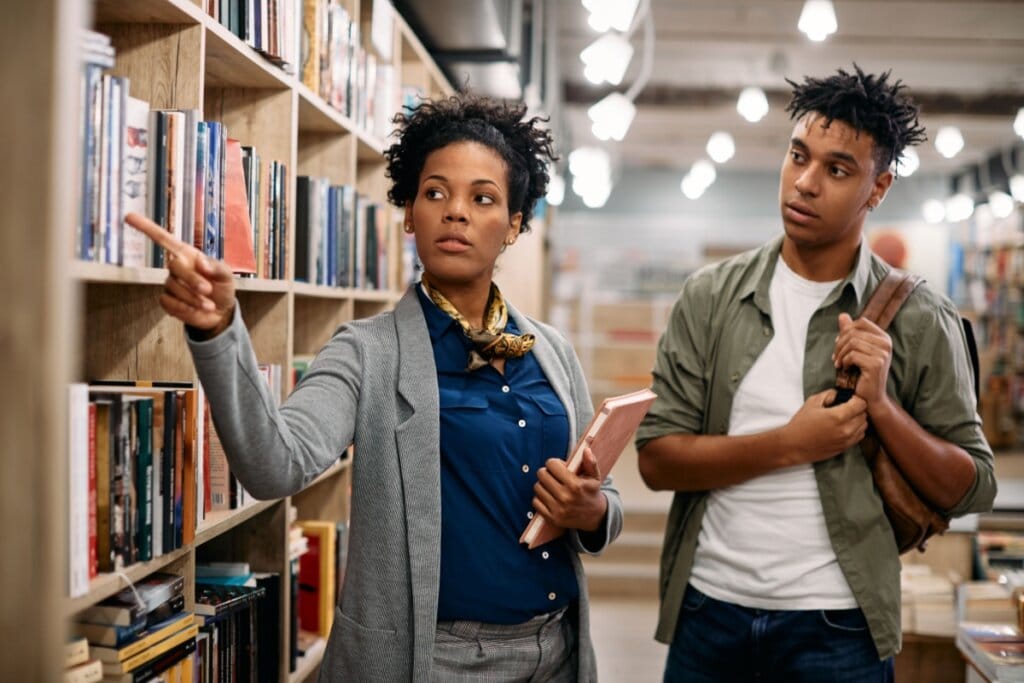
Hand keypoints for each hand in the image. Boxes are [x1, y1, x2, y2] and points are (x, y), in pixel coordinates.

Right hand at [124, 212, 235, 334]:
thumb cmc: (222, 288)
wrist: (221, 313)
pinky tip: (196, 310)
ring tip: (209, 305)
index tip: (129, 217)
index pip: (164, 239)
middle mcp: (176, 267)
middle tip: (208, 290)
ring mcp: (170, 283)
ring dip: (194, 298)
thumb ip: (217, 267)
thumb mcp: (227, 276)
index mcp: (188, 255)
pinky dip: (184, 308)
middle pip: (173, 265)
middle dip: (192, 280)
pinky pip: (169, 302)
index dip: (146, 227)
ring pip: (173, 287)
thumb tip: (200, 262)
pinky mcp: (167, 300)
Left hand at [532, 447, 607, 532]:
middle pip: (541, 474)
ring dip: (543, 485)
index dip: (554, 463)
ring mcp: (558, 509)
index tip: (559, 467)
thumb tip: (586, 450)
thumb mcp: (595, 477)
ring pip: (537, 487)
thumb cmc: (591, 493)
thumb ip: (590, 462)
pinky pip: (535, 502)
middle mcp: (565, 497)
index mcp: (575, 485)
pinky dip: (540, 498)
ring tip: (552, 486)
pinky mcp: (552, 518)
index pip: (551, 465)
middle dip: (546, 472)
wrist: (595, 517)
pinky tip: (549, 497)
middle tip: (553, 476)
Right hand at [782, 388, 868, 463]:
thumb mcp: (812, 402)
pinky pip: (859, 436)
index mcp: (838, 416)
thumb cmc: (801, 423)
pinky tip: (845, 427)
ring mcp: (847, 440)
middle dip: (858, 409)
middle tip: (847, 407)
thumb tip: (839, 394)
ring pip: (864, 426)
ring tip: (846, 418)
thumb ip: (828, 394)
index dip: (856, 399)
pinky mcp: (845, 447)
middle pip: (864, 415)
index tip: (849, 399)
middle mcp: (846, 429)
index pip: (861, 404)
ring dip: (858, 420)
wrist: (794, 445)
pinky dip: (856, 430)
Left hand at [833, 312, 892, 408]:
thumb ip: (850, 332)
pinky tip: (845, 368)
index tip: (839, 344)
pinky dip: (845, 361)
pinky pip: (853, 355)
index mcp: (883, 337)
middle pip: (854, 332)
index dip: (846, 331)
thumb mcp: (856, 350)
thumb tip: (842, 315)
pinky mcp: (876, 364)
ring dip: (840, 354)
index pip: (861, 322)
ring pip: (852, 343)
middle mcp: (886, 343)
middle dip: (839, 344)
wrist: (870, 397)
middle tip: (836, 357)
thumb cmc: (862, 373)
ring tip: (839, 363)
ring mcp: (883, 353)